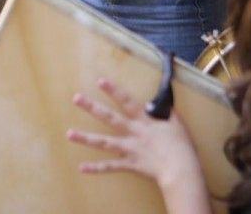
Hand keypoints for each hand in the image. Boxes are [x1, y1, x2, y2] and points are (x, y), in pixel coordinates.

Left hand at [67, 78, 207, 205]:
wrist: (181, 169)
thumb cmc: (181, 146)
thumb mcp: (177, 123)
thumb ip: (165, 112)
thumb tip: (158, 101)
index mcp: (145, 121)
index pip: (127, 102)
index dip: (114, 91)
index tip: (100, 81)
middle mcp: (134, 132)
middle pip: (110, 118)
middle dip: (93, 108)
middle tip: (76, 98)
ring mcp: (130, 149)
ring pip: (104, 142)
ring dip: (86, 138)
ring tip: (69, 134)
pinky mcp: (130, 164)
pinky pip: (111, 167)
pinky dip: (97, 168)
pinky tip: (82, 168)